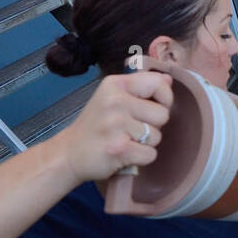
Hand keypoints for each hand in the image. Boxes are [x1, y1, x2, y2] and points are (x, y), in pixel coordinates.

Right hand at [57, 70, 173, 182]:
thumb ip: (141, 87)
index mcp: (115, 85)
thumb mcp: (112, 97)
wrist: (69, 153)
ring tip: (124, 141)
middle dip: (152, 126)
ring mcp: (116, 125)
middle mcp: (115, 101)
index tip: (153, 108)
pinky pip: (150, 155)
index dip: (164, 99)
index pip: (159, 83)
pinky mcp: (118, 148)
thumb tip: (168, 79)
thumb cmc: (96, 125)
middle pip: (163, 114)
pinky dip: (140, 159)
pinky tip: (124, 154)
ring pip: (157, 136)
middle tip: (130, 130)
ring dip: (145, 144)